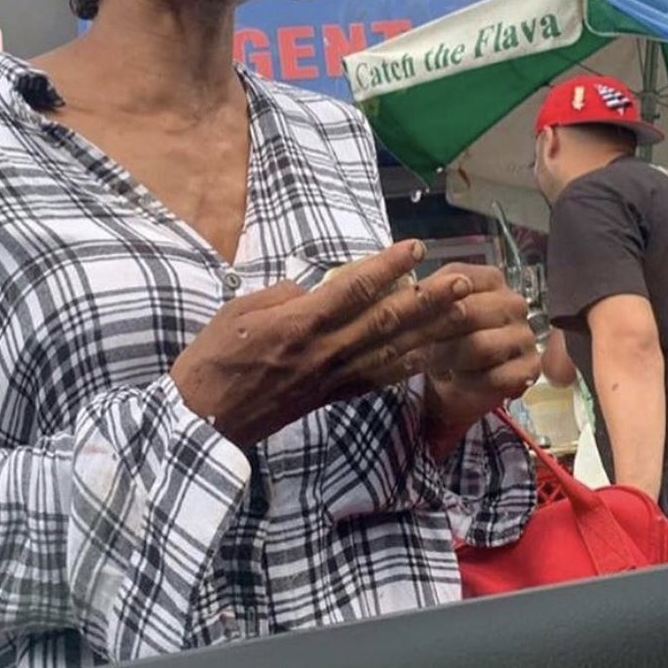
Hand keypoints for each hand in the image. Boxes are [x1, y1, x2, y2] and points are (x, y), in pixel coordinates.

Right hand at [170, 240, 478, 448]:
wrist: (204, 420)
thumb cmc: (213, 360)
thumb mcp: (238, 312)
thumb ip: (282, 296)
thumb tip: (316, 287)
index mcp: (300, 323)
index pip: (354, 289)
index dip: (388, 267)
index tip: (416, 247)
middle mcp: (325, 350)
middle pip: (386, 320)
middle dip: (427, 300)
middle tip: (462, 279)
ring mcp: (332, 377)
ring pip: (391, 350)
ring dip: (430, 331)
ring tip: (462, 312)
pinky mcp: (332, 397)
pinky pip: (377, 378)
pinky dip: (407, 365)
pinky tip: (431, 353)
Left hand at [420, 265, 539, 456]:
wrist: (459, 378)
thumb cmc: (443, 336)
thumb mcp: (430, 310)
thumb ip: (422, 294)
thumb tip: (403, 288)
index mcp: (490, 279)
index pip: (457, 280)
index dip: (427, 299)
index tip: (400, 314)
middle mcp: (513, 302)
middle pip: (467, 312)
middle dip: (433, 332)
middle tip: (408, 346)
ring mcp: (525, 335)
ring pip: (480, 345)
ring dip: (448, 358)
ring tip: (430, 362)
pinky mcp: (530, 368)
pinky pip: (495, 376)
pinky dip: (470, 382)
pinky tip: (458, 380)